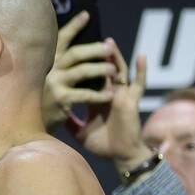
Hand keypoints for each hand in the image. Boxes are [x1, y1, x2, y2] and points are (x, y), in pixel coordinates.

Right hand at [42, 11, 117, 128]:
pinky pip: (86, 94)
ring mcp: (54, 84)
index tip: (87, 15)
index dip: (73, 26)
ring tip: (114, 70)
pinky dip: (100, 94)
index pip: (60, 40)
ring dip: (101, 69)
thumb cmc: (40, 102)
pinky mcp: (61, 99)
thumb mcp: (43, 81)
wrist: (27, 126)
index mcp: (47, 63)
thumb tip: (76, 54)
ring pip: (83, 71)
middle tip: (109, 48)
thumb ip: (56, 68)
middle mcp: (49, 70)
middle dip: (95, 49)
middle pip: (75, 53)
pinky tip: (110, 94)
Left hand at [69, 44, 152, 174]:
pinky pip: (138, 83)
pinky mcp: (132, 101)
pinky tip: (141, 56)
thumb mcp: (79, 131)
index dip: (82, 66)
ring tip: (108, 42)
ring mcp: (122, 94)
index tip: (70, 53)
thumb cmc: (103, 144)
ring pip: (119, 71)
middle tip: (87, 38)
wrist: (120, 155)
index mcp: (96, 98)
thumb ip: (69, 120)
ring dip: (114, 57)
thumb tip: (53, 115)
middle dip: (95, 55)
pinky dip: (141, 70)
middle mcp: (109, 93)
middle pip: (102, 69)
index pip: (88, 77)